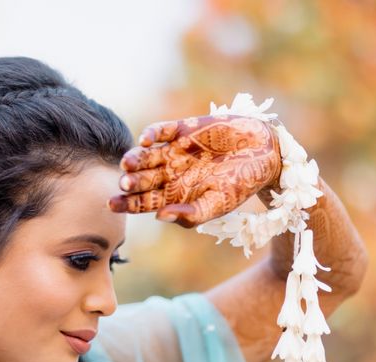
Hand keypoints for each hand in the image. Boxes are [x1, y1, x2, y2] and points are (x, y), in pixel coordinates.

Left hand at [108, 115, 280, 227]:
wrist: (264, 155)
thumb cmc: (240, 186)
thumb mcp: (217, 206)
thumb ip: (190, 215)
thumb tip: (159, 217)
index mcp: (174, 195)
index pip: (143, 202)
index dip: (127, 203)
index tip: (111, 205)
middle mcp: (169, 173)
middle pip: (141, 179)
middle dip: (130, 182)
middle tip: (124, 183)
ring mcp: (175, 151)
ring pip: (146, 155)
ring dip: (136, 159)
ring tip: (128, 164)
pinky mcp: (184, 129)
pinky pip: (162, 130)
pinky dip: (152, 133)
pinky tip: (145, 140)